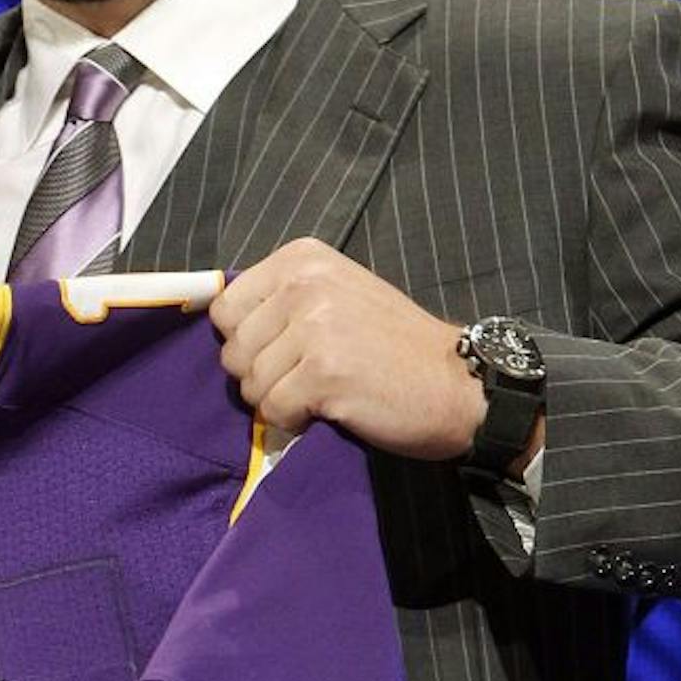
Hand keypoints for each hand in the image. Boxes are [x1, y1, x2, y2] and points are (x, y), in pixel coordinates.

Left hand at [210, 238, 486, 455]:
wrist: (459, 384)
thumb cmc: (394, 346)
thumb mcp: (337, 295)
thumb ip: (281, 300)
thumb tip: (221, 323)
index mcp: (302, 259)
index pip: (225, 308)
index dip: (246, 341)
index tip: (286, 351)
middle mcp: (304, 284)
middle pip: (233, 349)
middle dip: (261, 375)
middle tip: (308, 378)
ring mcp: (314, 327)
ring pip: (250, 383)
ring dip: (279, 401)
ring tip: (324, 392)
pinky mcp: (323, 372)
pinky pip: (273, 410)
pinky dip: (295, 421)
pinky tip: (331, 410)